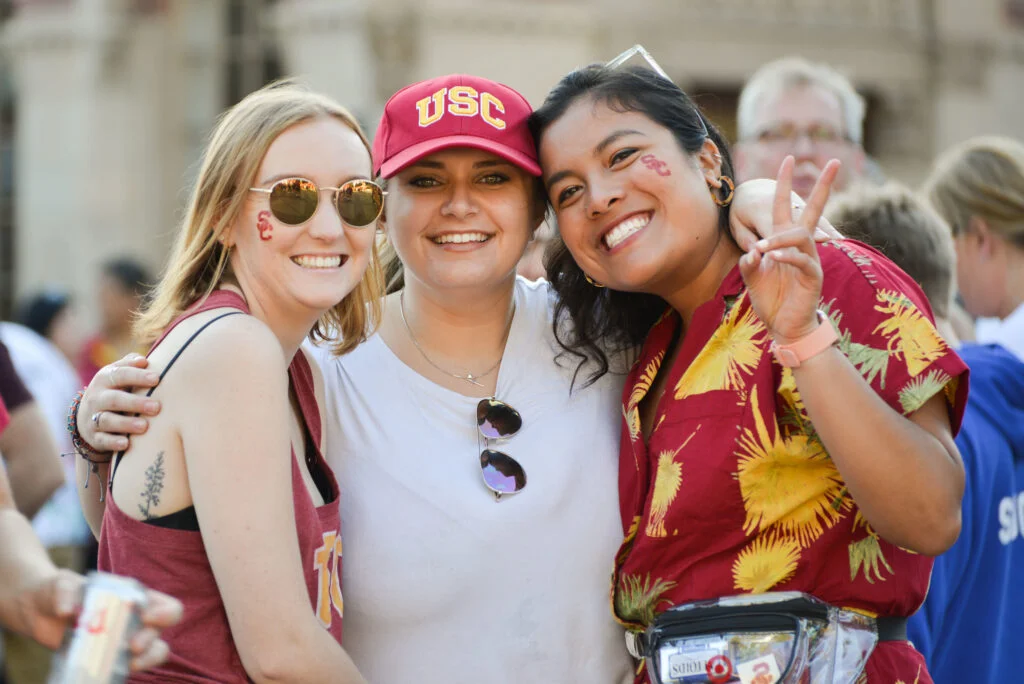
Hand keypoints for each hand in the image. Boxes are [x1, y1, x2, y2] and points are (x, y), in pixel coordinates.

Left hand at [20, 569, 182, 670]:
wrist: (40, 611)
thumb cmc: (58, 591)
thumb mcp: (61, 585)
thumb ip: (65, 592)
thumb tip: (68, 611)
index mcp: (133, 598)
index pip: (164, 605)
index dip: (164, 612)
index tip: (147, 617)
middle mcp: (135, 619)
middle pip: (160, 631)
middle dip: (151, 639)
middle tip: (132, 646)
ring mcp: (123, 641)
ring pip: (152, 652)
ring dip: (147, 659)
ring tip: (130, 664)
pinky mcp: (107, 658)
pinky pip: (124, 668)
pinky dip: (122, 672)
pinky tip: (107, 672)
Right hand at [77, 354, 161, 452]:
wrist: (87, 416)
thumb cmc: (115, 390)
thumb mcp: (118, 375)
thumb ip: (130, 365)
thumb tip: (143, 361)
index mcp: (104, 379)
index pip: (119, 375)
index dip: (137, 376)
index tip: (157, 378)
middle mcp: (96, 398)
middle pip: (114, 399)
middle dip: (135, 403)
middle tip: (156, 407)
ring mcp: (93, 417)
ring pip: (107, 420)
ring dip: (126, 423)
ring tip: (144, 426)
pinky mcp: (94, 437)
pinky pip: (102, 440)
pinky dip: (113, 442)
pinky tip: (126, 444)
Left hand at [739, 156, 840, 344]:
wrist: (783, 326)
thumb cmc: (771, 299)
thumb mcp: (752, 277)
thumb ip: (748, 262)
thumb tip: (753, 251)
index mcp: (785, 240)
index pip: (787, 205)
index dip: (786, 183)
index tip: (788, 158)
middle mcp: (801, 245)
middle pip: (814, 209)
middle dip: (824, 185)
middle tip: (834, 161)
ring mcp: (810, 259)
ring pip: (801, 235)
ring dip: (779, 238)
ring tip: (763, 248)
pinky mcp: (812, 276)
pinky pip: (802, 259)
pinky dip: (786, 256)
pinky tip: (773, 258)